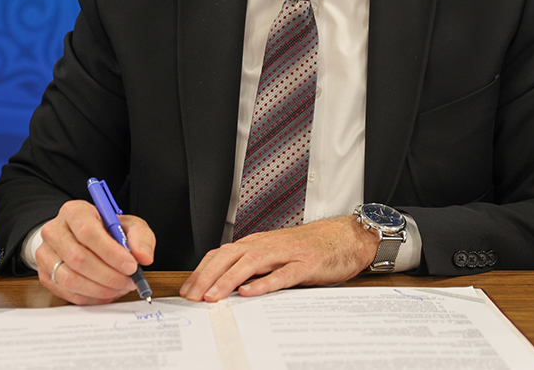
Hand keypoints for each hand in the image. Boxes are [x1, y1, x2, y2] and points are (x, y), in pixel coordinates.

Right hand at [36, 199, 155, 304]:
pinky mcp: (44, 275)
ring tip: (119, 287)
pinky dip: (91, 297)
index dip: (111, 252)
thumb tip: (143, 257)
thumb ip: (140, 237)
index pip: (88, 232)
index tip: (131, 266)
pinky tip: (106, 293)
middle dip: (109, 275)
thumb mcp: (127, 225)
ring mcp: (45, 254)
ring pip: (70, 279)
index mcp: (74, 212)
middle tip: (129, 281)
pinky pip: (68, 293)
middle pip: (78, 258)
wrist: (79, 237)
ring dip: (100, 289)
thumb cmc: (105, 230)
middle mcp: (54, 231)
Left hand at [179, 216, 378, 301]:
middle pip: (230, 257)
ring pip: (251, 263)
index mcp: (258, 243)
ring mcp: (287, 253)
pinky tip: (250, 293)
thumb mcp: (276, 255)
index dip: (202, 271)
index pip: (222, 254)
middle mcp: (268, 245)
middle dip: (207, 277)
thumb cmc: (310, 248)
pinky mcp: (306, 264)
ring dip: (228, 280)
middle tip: (192, 297)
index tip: (187, 289)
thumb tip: (226, 285)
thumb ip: (254, 267)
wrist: (345, 236)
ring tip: (213, 296)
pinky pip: (282, 274)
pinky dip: (264, 283)